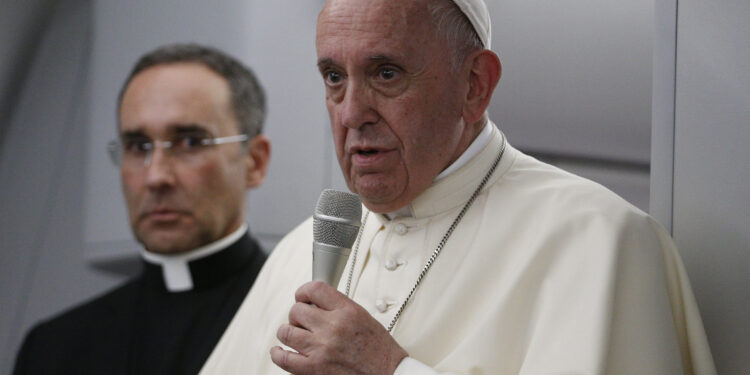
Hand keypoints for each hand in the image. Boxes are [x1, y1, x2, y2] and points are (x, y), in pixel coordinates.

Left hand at [270, 281, 408, 374]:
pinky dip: (278, 353)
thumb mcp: (363, 318)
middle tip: (303, 320)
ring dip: (288, 331)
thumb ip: (339, 308)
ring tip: (294, 335)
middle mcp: (332, 328)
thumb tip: (315, 303)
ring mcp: (321, 349)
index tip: (303, 296)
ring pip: (286, 331)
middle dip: (298, 314)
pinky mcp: (314, 370)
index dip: (304, 291)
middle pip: (297, 310)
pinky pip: (283, 358)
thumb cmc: (380, 351)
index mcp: (347, 312)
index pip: (315, 289)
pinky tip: (280, 350)